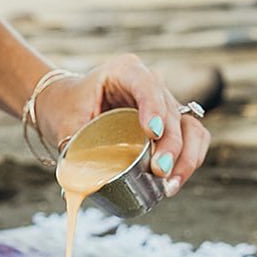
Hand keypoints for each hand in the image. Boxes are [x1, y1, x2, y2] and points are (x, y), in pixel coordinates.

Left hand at [34, 55, 209, 194]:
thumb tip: (79, 184)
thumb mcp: (63, 122)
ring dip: (187, 157)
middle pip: (172, 112)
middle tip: (160, 171)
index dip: (154, 107)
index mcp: (124, 71)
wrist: (68, 107)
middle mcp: (150, 84)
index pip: (146, 85)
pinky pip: (192, 140)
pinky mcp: (171, 126)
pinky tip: (174, 182)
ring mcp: (164, 105)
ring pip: (190, 128)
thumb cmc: (66, 109)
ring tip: (169, 185)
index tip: (152, 133)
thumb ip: (71, 146)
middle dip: (171, 145)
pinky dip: (189, 161)